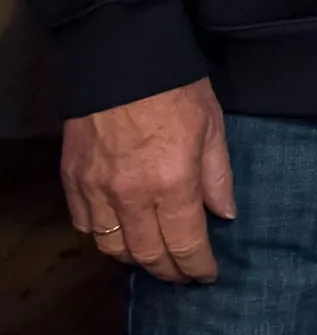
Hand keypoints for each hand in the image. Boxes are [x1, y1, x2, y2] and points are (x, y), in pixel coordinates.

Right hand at [62, 79, 234, 283]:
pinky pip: (84, 224)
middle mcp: (131, 195)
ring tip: (153, 257)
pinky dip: (102, 236)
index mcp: (172, 183)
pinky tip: (119, 233)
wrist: (122, 58)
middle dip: (168, 270)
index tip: (207, 276)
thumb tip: (225, 215)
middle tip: (182, 274)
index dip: (197, 266)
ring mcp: (96, 189)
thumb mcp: (213, 127)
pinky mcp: (72, 179)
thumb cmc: (177, 89)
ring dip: (134, 258)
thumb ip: (218, 176)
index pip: (185, 243)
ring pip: (111, 246)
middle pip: (147, 254)